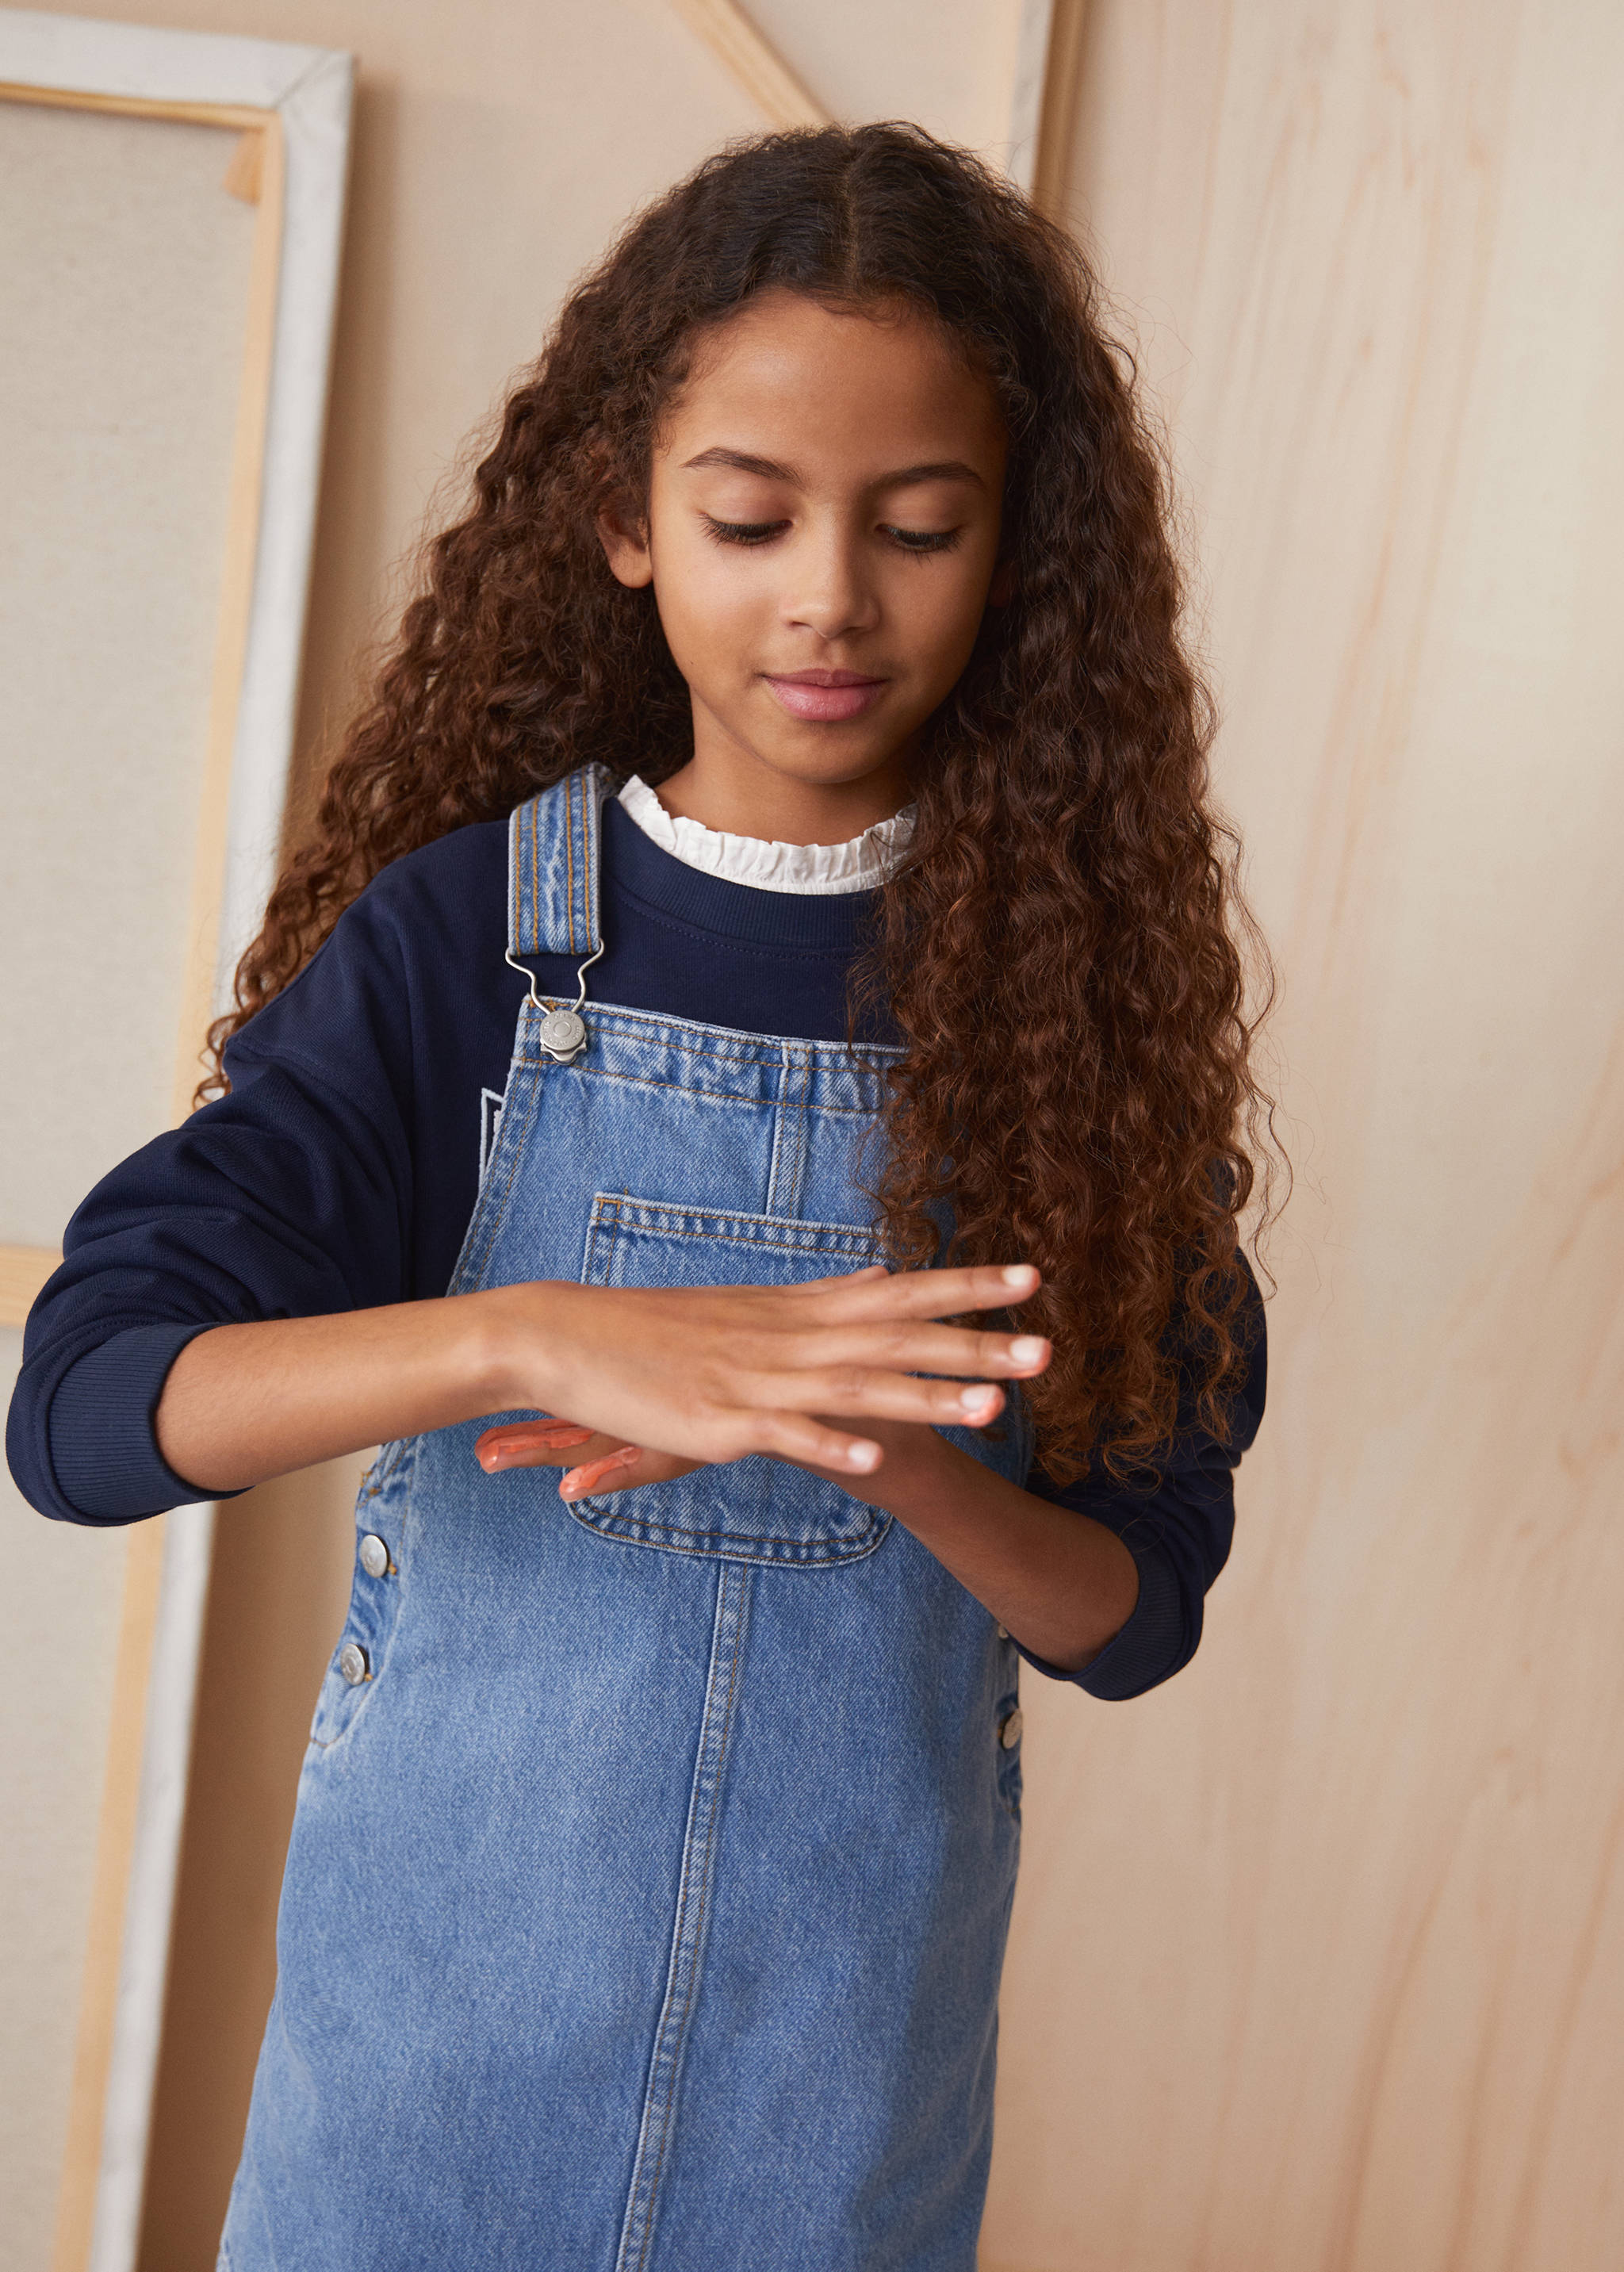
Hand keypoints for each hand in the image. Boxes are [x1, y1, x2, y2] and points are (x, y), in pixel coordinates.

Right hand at [475, 1260, 1049, 1498]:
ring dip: (926, 1397)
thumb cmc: (661, 1329)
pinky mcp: (720, 1421)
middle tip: (1048, 1350)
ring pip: (857, 1386)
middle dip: (975, 1346)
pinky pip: (786, 1433)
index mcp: (799, 1309)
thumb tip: (885, 1274)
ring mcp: (757, 1379)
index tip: (1033, 1279)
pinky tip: (875, 1455)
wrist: (569, 1337)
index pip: (900, 1292)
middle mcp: (789, 1337)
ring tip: (993, 1407)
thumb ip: (826, 1296)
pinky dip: (830, 1441)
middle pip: (896, 1339)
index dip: (967, 1287)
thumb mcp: (754, 1307)